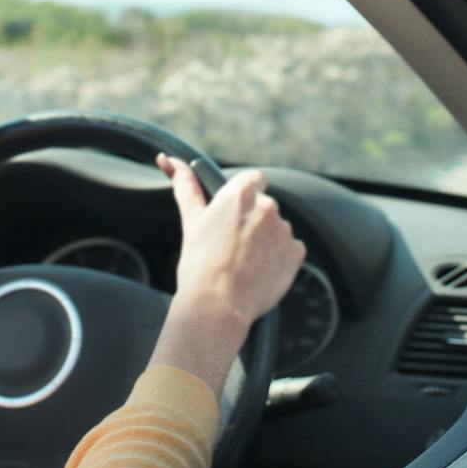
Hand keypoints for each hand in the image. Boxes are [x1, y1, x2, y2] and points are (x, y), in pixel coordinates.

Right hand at [160, 158, 305, 328]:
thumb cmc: (199, 264)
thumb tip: (170, 161)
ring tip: (243, 264)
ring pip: (276, 229)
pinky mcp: (296, 253)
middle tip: (231, 246)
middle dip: (252, 221)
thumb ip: (187, 187)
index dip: (245, 195)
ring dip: (265, 240)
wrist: (218, 306)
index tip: (235, 213)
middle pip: (264, 206)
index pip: (254, 178)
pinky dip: (278, 258)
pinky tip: (259, 272)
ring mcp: (284, 230)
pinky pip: (289, 249)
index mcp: (240, 194)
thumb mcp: (191, 221)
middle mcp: (267, 206)